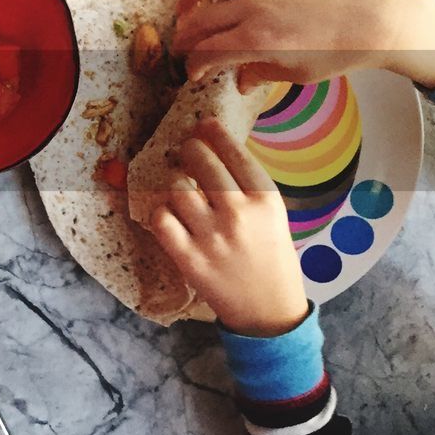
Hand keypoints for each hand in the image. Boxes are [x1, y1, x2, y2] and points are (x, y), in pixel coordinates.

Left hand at [148, 119, 307, 336]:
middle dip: (189, 150)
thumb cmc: (270, 257)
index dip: (215, 134)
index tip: (204, 124)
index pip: (235, 153)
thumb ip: (248, 186)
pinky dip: (161, 214)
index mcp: (265, 201)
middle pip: (201, 163)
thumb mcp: (273, 216)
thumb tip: (215, 149)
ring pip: (176, 188)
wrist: (268, 310)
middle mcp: (238, 214)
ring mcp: (211, 236)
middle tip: (186, 151)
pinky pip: (160, 219)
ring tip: (182, 191)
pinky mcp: (188, 258)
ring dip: (175, 184)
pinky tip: (171, 216)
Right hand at [172, 0, 434, 90]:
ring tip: (183, 8)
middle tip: (182, 47)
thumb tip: (240, 81)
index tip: (194, 73)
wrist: (376, 21)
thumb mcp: (298, 75)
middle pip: (202, 19)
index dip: (194, 65)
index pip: (207, 52)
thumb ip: (261, 74)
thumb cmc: (340, 53)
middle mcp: (254, 9)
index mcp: (256, 41)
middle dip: (184, 37)